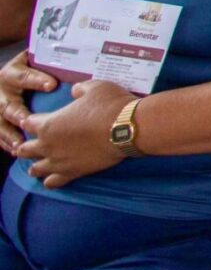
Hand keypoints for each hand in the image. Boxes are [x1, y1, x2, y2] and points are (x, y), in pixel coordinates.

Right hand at [0, 51, 57, 152]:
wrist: (12, 75)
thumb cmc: (32, 68)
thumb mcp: (36, 61)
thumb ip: (49, 64)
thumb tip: (76, 66)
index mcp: (12, 72)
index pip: (23, 76)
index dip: (36, 80)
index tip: (52, 85)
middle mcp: (2, 91)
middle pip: (8, 104)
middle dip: (17, 113)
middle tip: (27, 121)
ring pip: (1, 122)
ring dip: (10, 134)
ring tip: (21, 144)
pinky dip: (6, 142)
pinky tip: (15, 150)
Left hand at [17, 78, 132, 187]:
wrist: (126, 128)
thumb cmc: (109, 105)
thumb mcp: (95, 87)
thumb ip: (80, 89)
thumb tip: (75, 91)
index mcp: (49, 124)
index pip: (29, 124)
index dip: (32, 120)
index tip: (37, 119)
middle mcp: (48, 145)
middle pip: (25, 149)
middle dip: (28, 145)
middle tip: (36, 141)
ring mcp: (58, 162)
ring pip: (35, 169)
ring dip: (37, 164)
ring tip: (41, 161)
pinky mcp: (72, 173)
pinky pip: (52, 182)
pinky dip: (50, 180)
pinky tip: (53, 177)